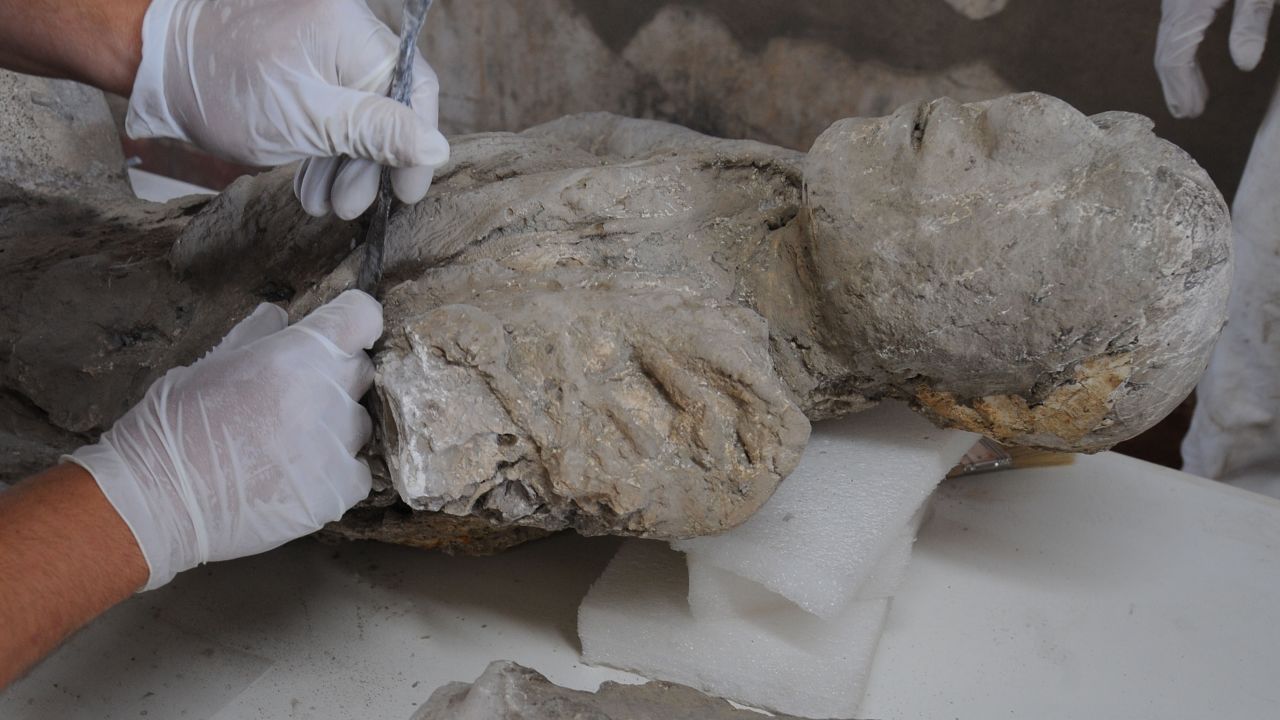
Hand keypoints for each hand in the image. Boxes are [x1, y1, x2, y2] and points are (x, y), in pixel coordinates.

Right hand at [66, 290, 382, 589]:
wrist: (158, 499)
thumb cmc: (174, 425)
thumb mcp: (209, 364)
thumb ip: (255, 336)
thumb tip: (278, 316)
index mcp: (302, 352)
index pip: (362, 316)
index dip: (351, 320)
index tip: (339, 331)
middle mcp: (331, 392)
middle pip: (360, 370)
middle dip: (334, 375)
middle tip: (291, 396)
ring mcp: (340, 443)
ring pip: (359, 422)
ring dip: (334, 426)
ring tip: (285, 444)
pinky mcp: (340, 489)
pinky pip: (357, 470)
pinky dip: (335, 472)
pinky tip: (295, 477)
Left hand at [125, 0, 448, 218]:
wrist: (153, 67)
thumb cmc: (223, 87)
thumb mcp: (306, 119)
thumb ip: (376, 132)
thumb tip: (437, 148)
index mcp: (353, 30)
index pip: (414, 88)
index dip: (415, 146)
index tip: (405, 193)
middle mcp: (345, 33)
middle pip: (387, 105)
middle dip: (369, 164)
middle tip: (349, 207)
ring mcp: (323, 50)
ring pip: (357, 114)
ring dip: (344, 165)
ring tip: (322, 204)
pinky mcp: (302, 69)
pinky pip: (331, 110)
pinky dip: (324, 149)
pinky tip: (309, 183)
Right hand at [1156, 0, 1275, 117]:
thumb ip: (1251, 21)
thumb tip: (1245, 64)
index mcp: (1188, 7)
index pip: (1174, 56)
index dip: (1180, 88)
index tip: (1191, 111)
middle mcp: (1175, 4)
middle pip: (1166, 52)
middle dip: (1175, 86)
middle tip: (1188, 112)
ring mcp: (1176, 0)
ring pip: (1168, 42)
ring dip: (1177, 71)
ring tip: (1190, 96)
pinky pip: (1175, 30)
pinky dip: (1180, 53)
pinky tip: (1191, 64)